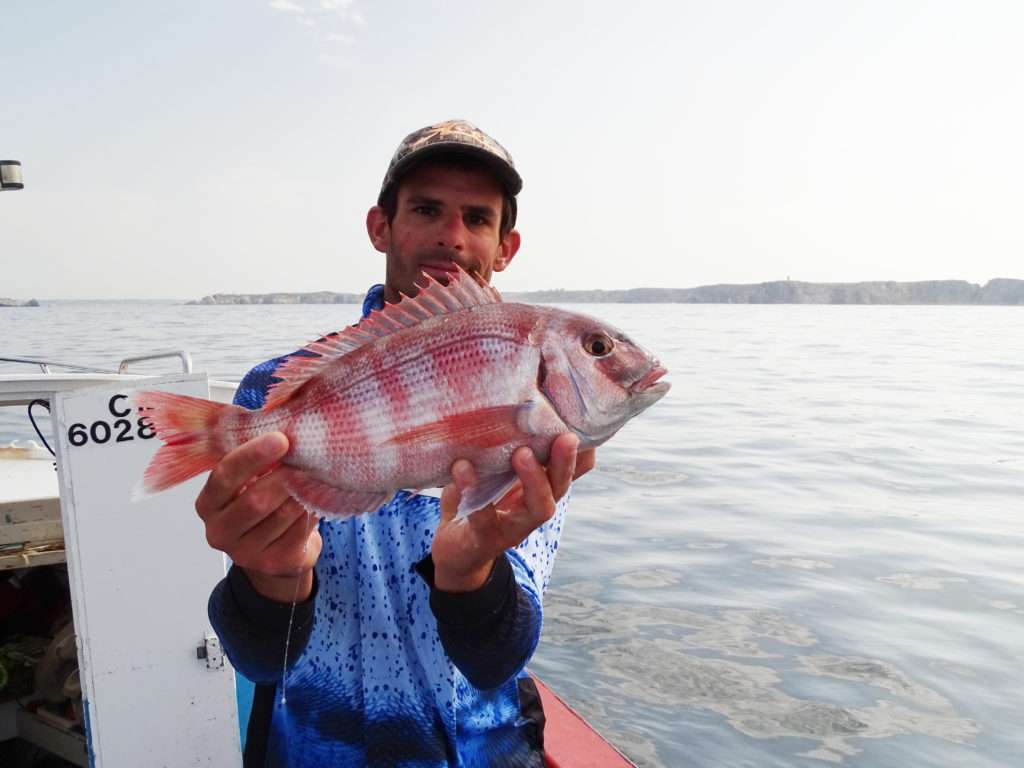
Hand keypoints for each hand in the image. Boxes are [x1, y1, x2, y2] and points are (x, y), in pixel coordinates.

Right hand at [195, 432, 320, 602]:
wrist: (279, 551)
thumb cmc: (263, 503)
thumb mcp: (249, 481)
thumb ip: (254, 459)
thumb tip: (284, 423)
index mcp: (208, 504)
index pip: (224, 477)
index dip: (252, 456)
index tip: (280, 439)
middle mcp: (220, 532)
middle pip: (255, 500)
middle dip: (284, 476)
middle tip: (306, 458)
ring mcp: (246, 553)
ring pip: (281, 515)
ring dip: (303, 492)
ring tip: (315, 474)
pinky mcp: (274, 563)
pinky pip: (299, 532)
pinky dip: (312, 511)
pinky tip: (319, 498)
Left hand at [431, 433, 595, 592]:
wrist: (456, 550)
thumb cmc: (480, 500)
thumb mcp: (497, 473)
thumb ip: (508, 450)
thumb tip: (518, 405)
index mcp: (541, 489)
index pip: (573, 471)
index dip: (583, 452)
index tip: (583, 424)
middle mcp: (534, 508)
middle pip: (561, 487)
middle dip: (565, 463)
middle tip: (564, 437)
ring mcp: (514, 527)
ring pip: (539, 508)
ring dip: (534, 480)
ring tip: (523, 454)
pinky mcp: (484, 537)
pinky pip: (483, 515)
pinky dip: (472, 488)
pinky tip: (462, 466)